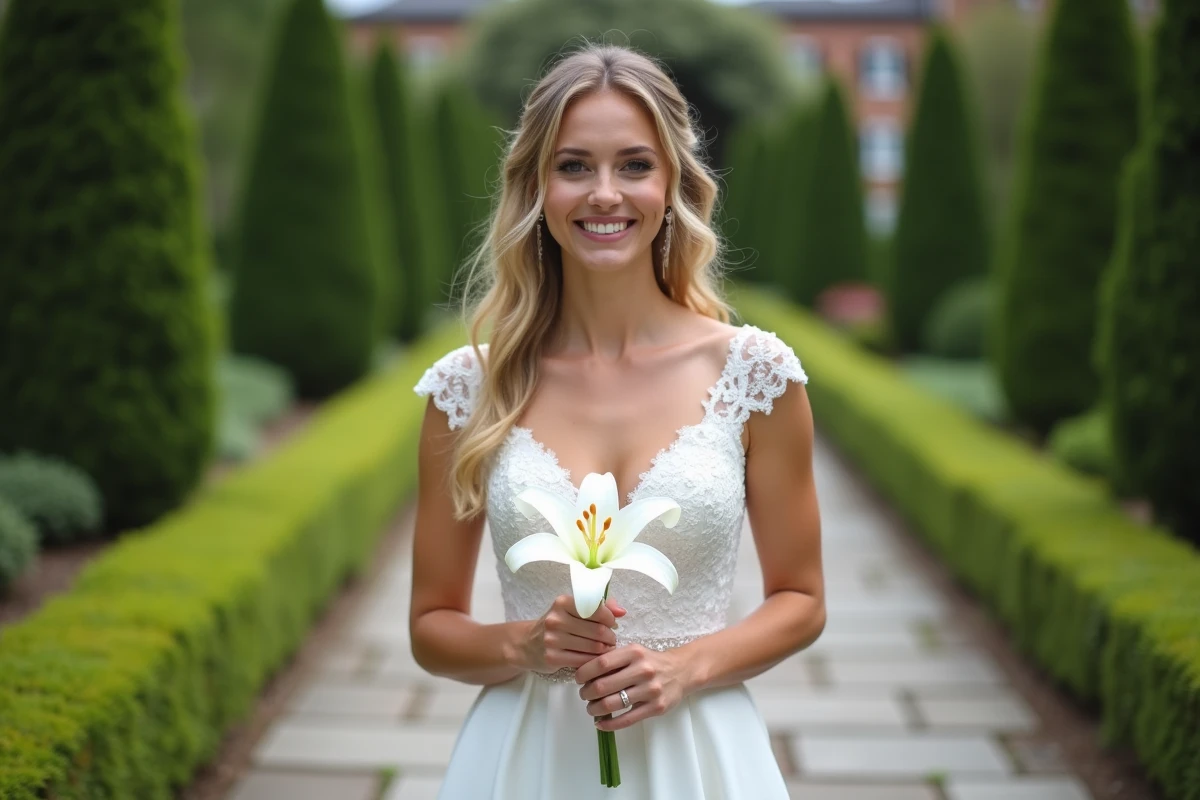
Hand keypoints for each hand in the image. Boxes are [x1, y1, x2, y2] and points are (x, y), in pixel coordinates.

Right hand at [518, 594, 626, 672]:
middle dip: (610, 637)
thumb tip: (622, 612)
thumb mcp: (573, 610)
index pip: (597, 609)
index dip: (610, 619)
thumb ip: (600, 607)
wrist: (528, 644)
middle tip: (611, 640)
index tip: (612, 624)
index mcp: (562, 602)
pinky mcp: (552, 658)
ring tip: (605, 650)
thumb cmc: (557, 625)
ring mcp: (552, 639)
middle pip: (597, 630)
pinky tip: (595, 659)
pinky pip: (583, 661)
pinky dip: (593, 661)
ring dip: (605, 650)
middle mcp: (556, 619)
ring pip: (592, 647)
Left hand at [575, 644, 692, 730]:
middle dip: (586, 693)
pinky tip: (600, 723)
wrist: (681, 671)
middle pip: (603, 686)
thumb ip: (612, 659)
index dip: (584, 673)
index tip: (578, 679)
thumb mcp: (634, 652)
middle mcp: (643, 670)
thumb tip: (583, 671)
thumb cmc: (650, 662)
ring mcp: (650, 690)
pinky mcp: (656, 707)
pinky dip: (609, 724)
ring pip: (612, 704)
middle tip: (584, 695)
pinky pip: (626, 720)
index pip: (601, 663)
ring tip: (591, 709)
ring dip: (595, 709)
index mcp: (634, 652)